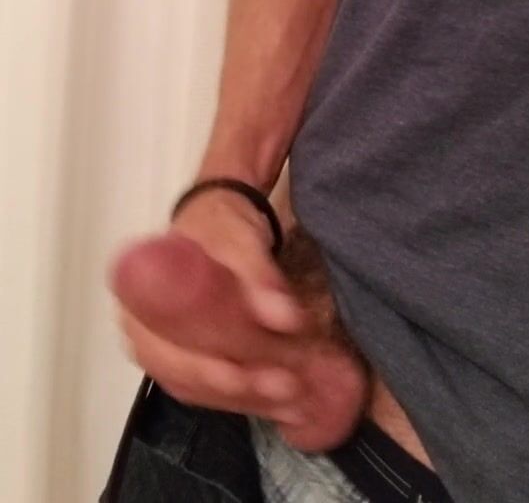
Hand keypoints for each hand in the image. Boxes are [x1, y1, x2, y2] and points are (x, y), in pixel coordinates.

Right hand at [110, 189, 367, 450]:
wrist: (217, 221)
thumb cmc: (220, 226)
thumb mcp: (240, 239)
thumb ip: (259, 276)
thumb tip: (285, 318)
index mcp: (138, 295)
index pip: (164, 343)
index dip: (201, 366)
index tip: (242, 375)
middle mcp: (141, 331)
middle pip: (183, 373)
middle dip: (236, 387)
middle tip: (286, 387)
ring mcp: (164, 351)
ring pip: (201, 389)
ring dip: (247, 399)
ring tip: (295, 402)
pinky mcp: (190, 362)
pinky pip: (212, 390)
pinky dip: (248, 398)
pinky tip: (284, 403)